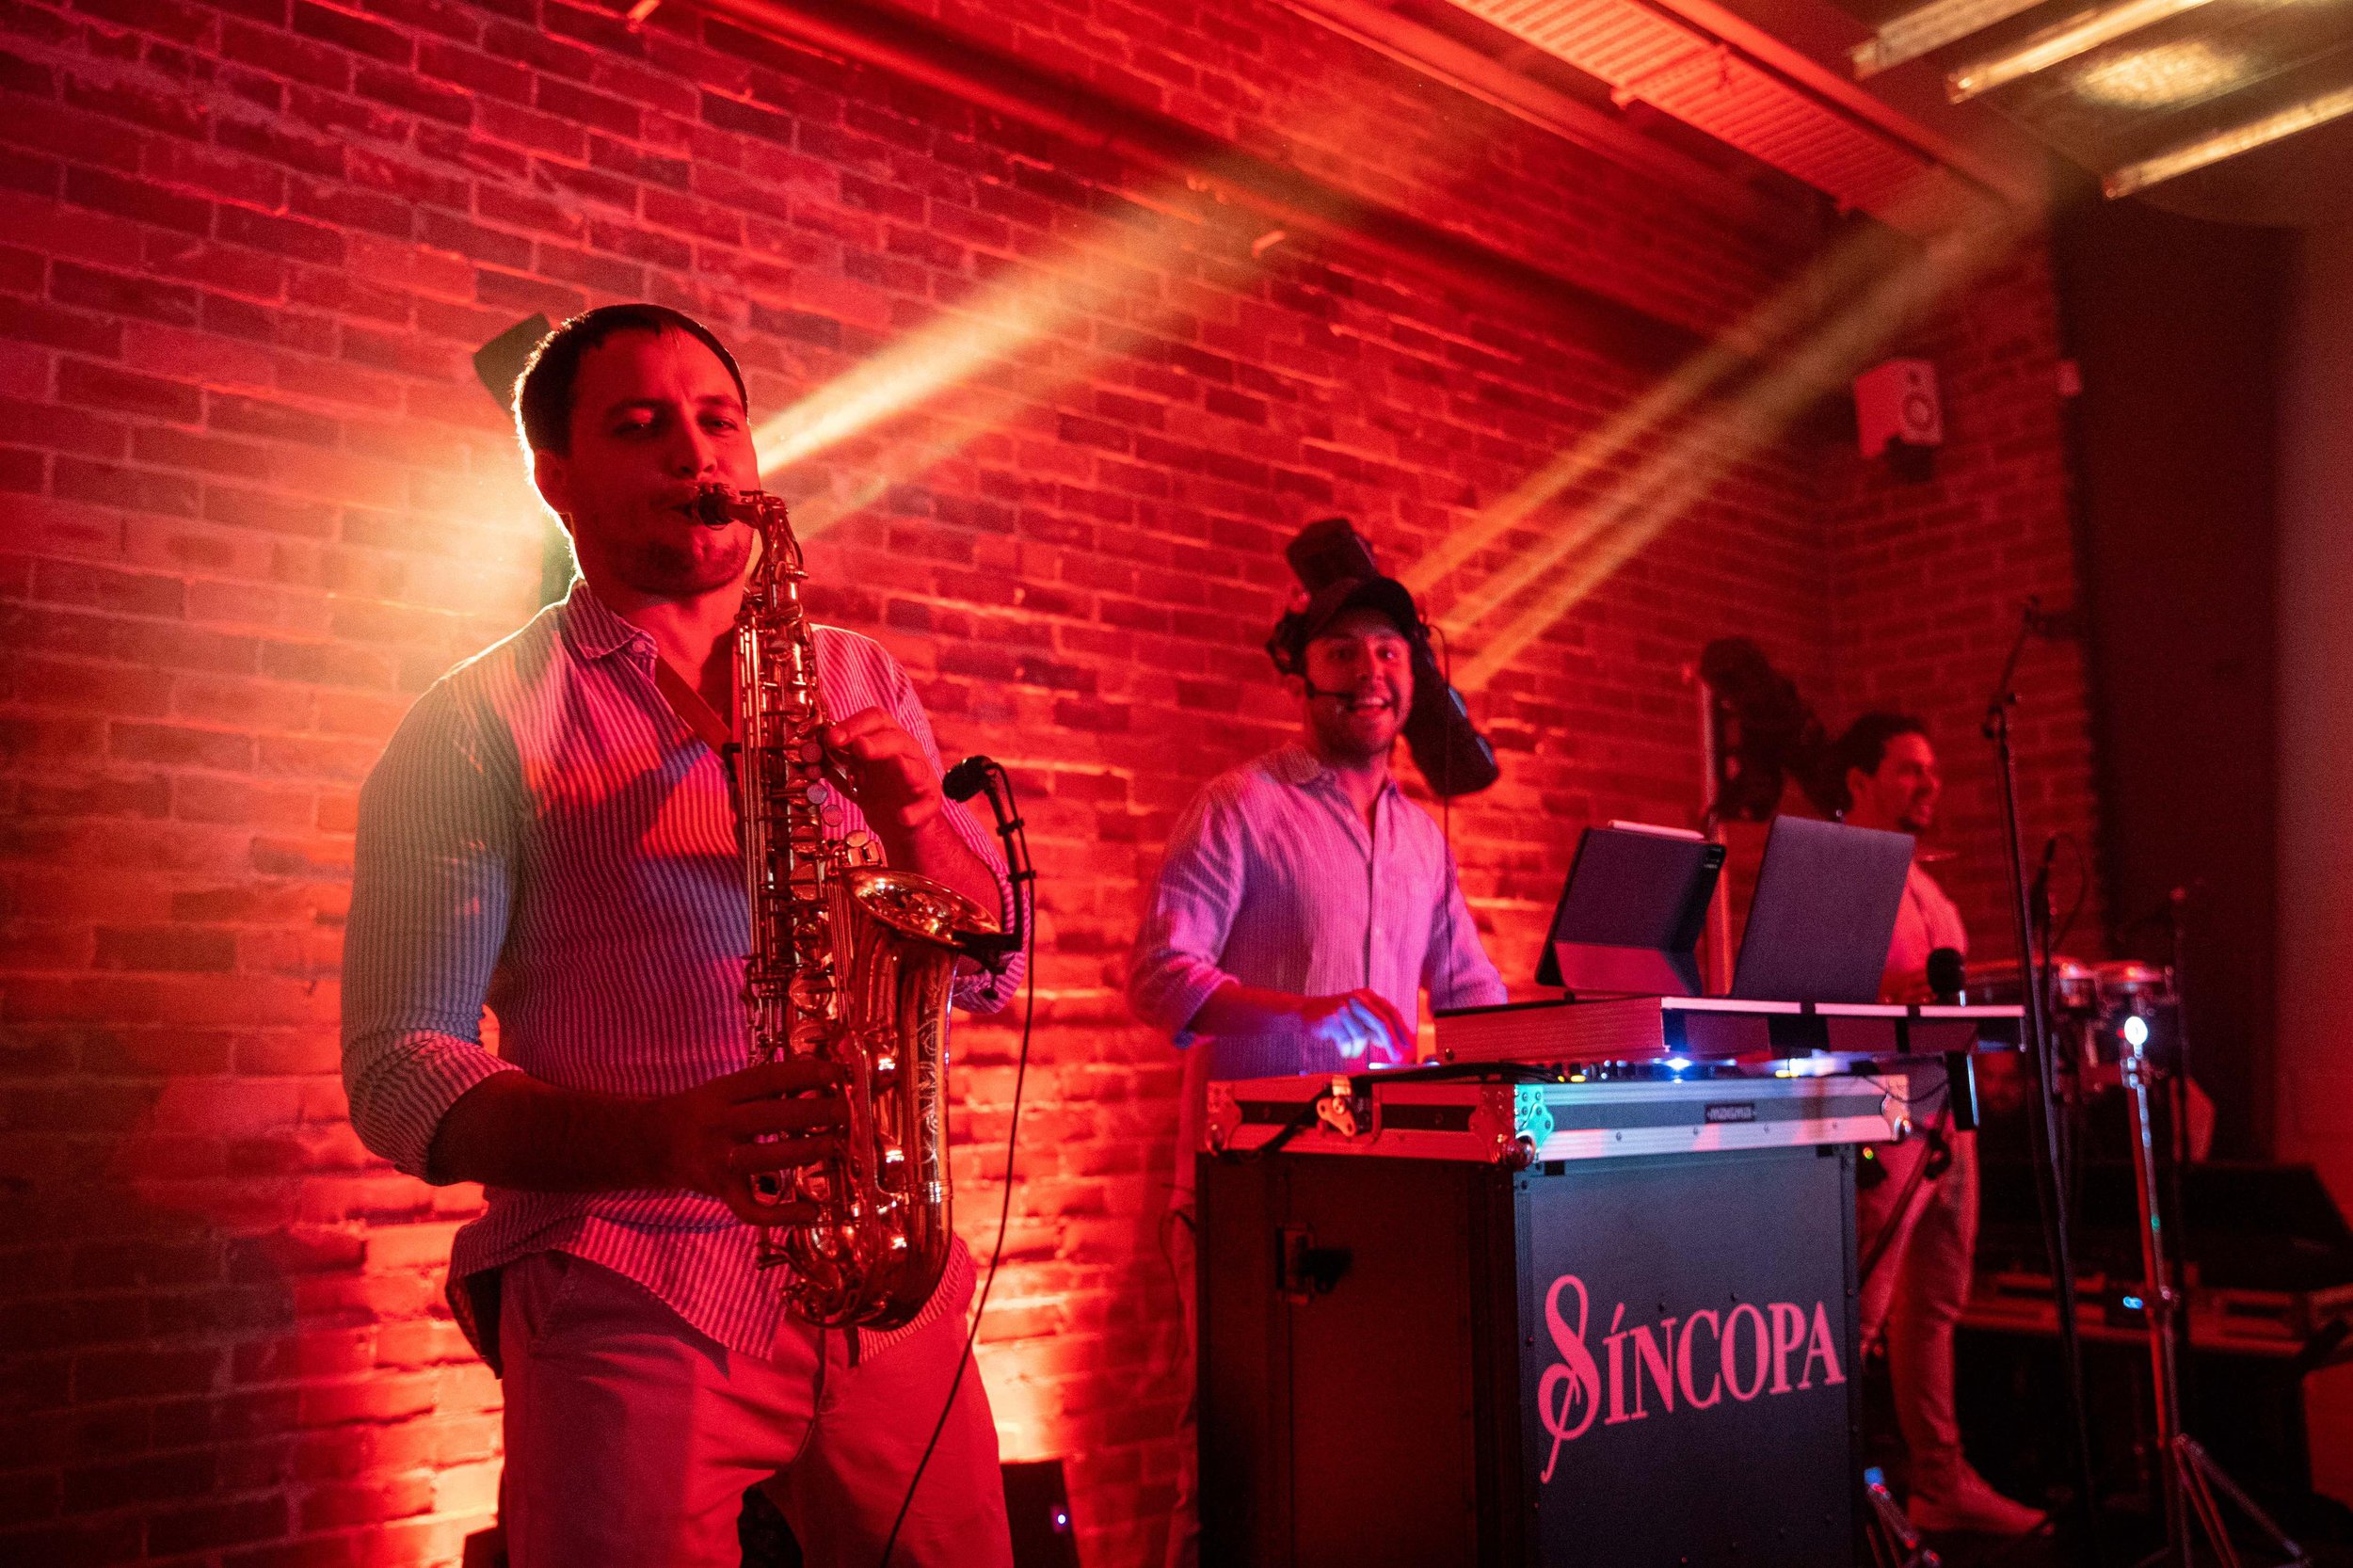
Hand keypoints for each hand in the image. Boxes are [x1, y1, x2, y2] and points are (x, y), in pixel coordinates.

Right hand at [641, 1059, 842, 1225]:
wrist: (652, 1144)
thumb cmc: (703, 1113)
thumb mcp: (727, 1090)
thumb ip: (768, 1088)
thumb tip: (818, 1081)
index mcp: (722, 1093)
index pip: (767, 1078)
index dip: (804, 1073)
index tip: (835, 1072)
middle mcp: (719, 1124)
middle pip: (770, 1116)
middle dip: (812, 1112)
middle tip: (843, 1110)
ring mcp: (719, 1160)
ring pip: (764, 1159)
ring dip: (802, 1152)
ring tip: (831, 1144)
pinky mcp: (721, 1192)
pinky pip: (752, 1210)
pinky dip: (783, 1214)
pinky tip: (811, 1211)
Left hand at [820, 707, 943, 838]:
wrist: (901, 824)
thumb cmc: (878, 792)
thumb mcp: (854, 775)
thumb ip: (834, 763)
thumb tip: (810, 753)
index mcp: (887, 740)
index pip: (875, 720)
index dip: (854, 725)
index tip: (831, 738)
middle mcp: (907, 754)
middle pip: (896, 739)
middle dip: (877, 742)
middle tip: (858, 747)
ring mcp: (921, 778)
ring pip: (917, 767)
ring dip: (905, 766)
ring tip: (896, 766)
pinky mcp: (929, 803)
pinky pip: (925, 806)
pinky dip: (915, 812)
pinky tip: (902, 817)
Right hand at [1300, 989, 1416, 1067]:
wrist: (1305, 1011)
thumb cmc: (1336, 1017)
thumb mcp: (1360, 1019)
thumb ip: (1376, 1029)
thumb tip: (1395, 1043)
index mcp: (1368, 996)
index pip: (1391, 1013)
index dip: (1403, 1031)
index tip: (1410, 1046)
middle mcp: (1357, 999)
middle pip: (1381, 1022)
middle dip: (1392, 1043)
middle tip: (1398, 1058)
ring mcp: (1344, 1008)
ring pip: (1362, 1036)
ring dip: (1359, 1049)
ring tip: (1352, 1049)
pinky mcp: (1331, 1020)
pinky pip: (1347, 1042)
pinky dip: (1347, 1050)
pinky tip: (1343, 1048)